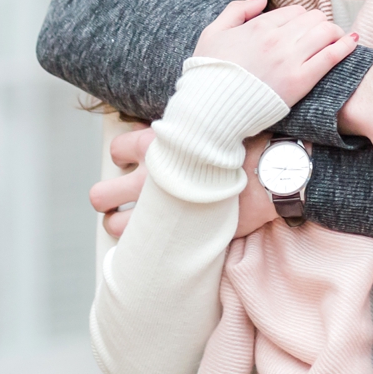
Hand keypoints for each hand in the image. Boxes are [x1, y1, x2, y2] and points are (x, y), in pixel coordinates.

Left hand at [88, 126, 281, 239]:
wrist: (270, 170)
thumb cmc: (243, 143)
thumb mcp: (208, 125)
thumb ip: (184, 130)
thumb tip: (178, 124)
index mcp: (155, 145)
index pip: (116, 150)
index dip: (123, 157)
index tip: (135, 162)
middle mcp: (149, 179)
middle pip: (101, 195)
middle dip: (106, 198)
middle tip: (118, 201)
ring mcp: (159, 210)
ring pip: (114, 227)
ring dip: (120, 227)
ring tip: (134, 227)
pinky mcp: (176, 236)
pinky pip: (142, 249)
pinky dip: (143, 248)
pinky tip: (154, 243)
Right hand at [195, 0, 357, 105]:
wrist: (212, 109)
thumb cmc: (209, 73)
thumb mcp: (212, 33)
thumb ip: (237, 10)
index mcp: (258, 27)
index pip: (295, 11)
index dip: (302, 18)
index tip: (304, 28)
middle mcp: (276, 39)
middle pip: (314, 18)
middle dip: (320, 24)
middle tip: (322, 35)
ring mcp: (289, 59)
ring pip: (326, 31)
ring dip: (334, 33)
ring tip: (336, 39)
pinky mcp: (300, 81)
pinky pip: (331, 56)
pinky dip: (345, 47)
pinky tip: (352, 42)